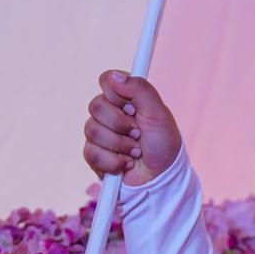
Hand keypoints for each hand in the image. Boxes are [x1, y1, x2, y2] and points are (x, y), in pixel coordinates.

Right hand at [84, 71, 180, 187]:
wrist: (160, 177)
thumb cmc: (163, 143)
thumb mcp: (159, 113)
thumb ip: (140, 89)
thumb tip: (114, 76)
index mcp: (125, 97)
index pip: (106, 80)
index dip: (117, 94)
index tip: (134, 107)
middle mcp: (109, 112)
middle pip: (96, 106)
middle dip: (122, 124)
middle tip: (139, 133)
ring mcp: (99, 133)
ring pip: (92, 130)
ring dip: (121, 145)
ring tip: (136, 151)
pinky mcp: (94, 154)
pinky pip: (91, 152)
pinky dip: (114, 161)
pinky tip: (127, 163)